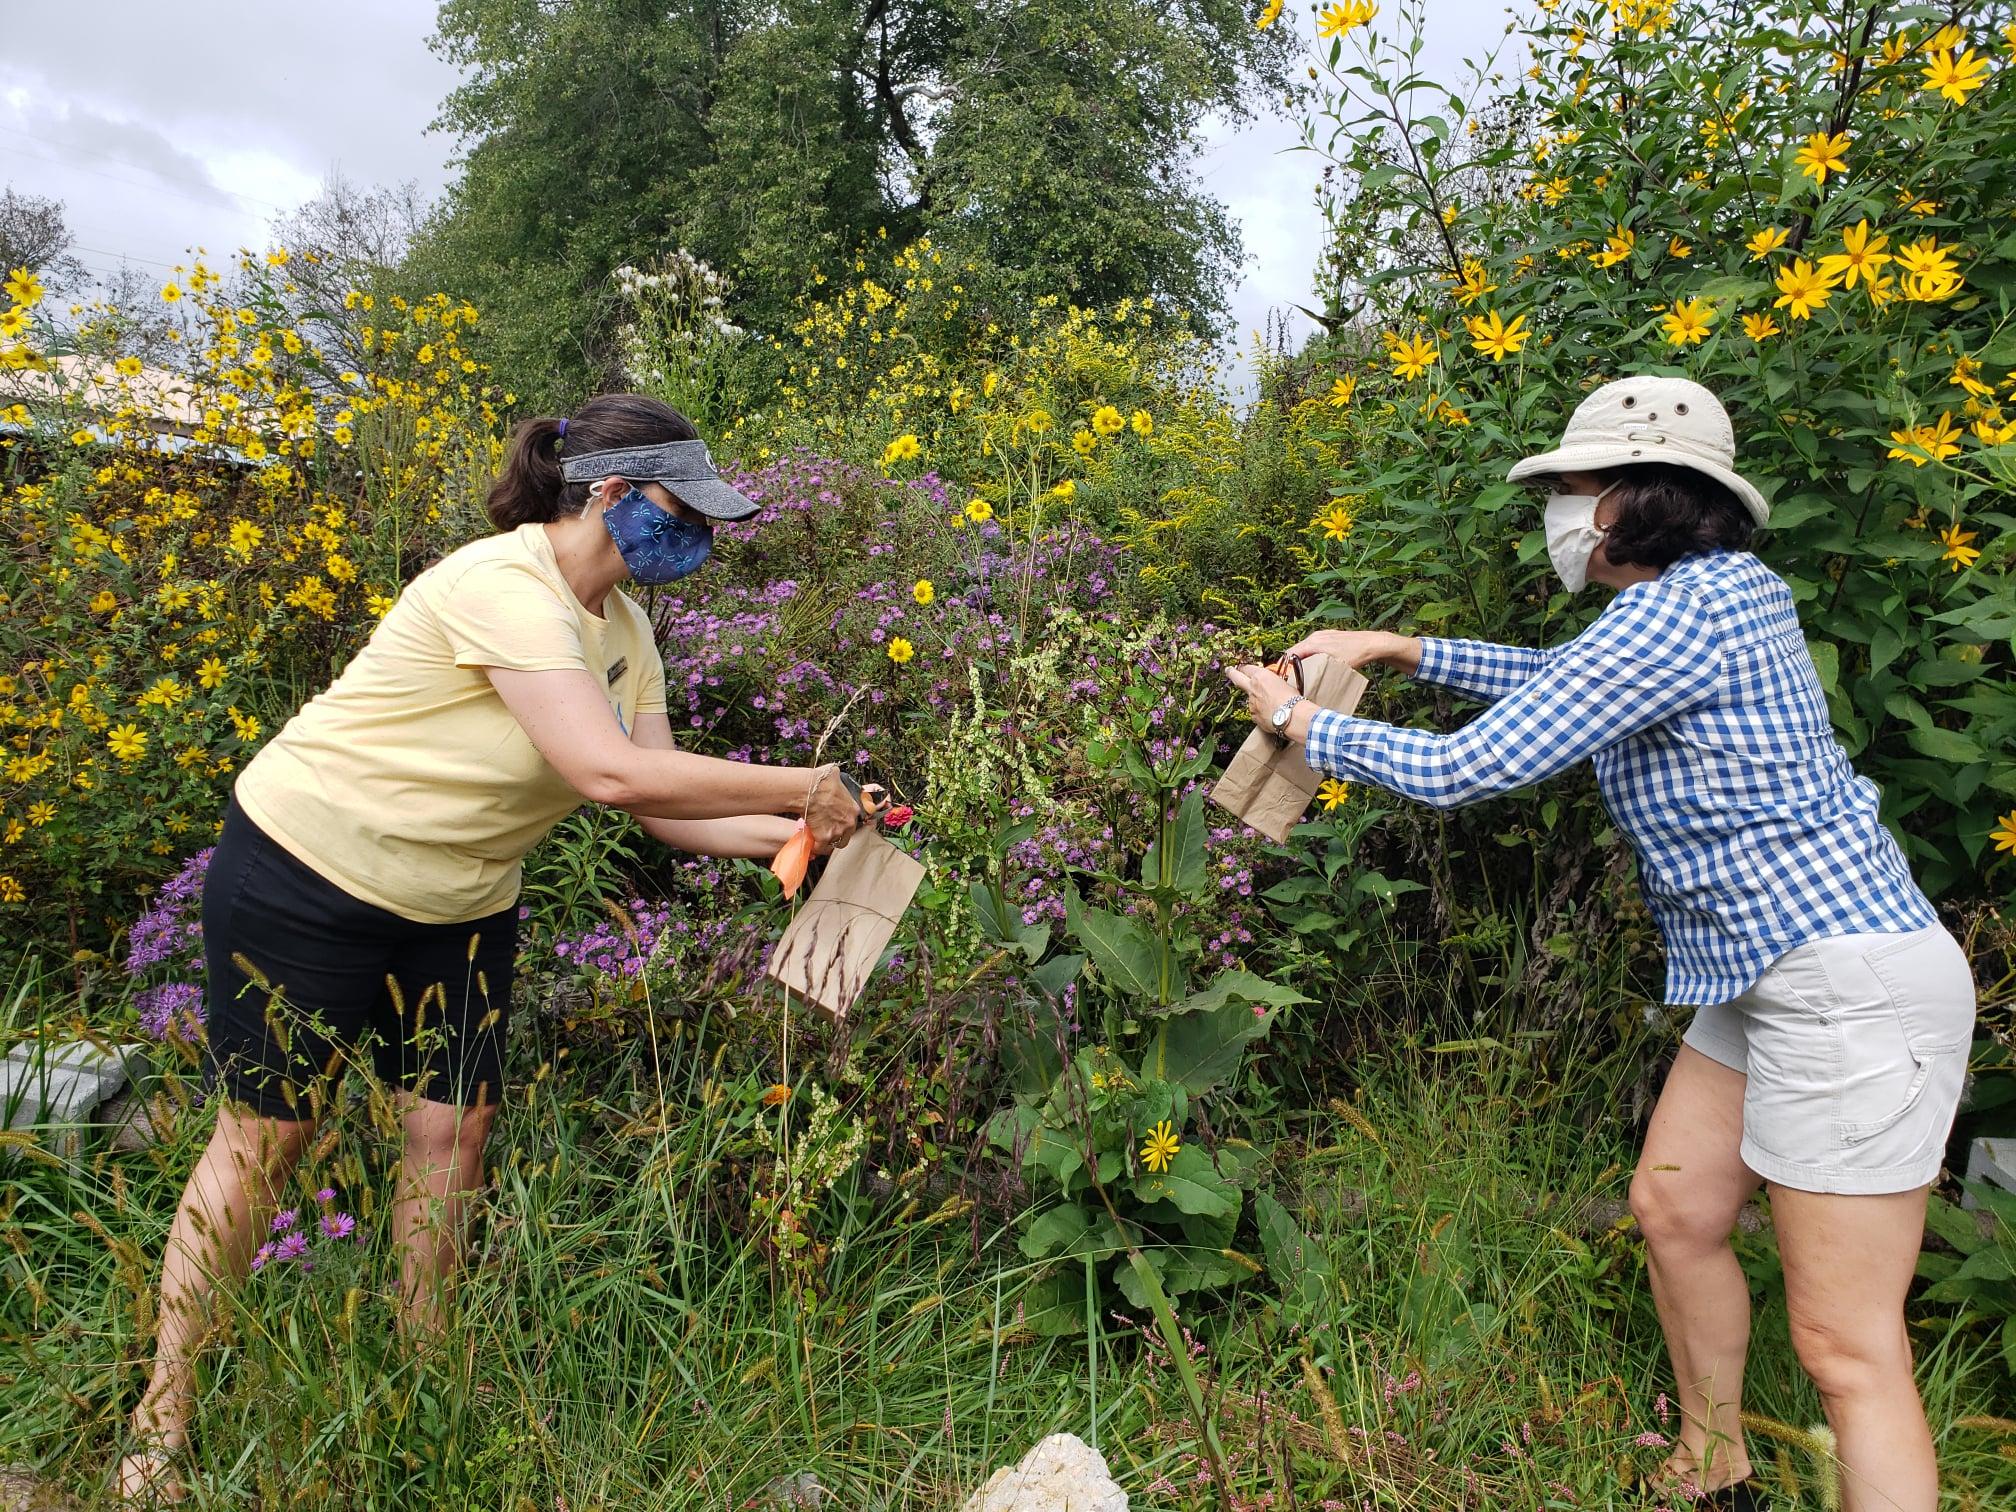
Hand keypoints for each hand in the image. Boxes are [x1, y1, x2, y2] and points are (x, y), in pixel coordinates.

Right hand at [804, 765, 861, 850]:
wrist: (809, 789)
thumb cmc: (821, 781)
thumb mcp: (835, 776)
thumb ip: (838, 780)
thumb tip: (833, 773)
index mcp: (854, 809)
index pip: (854, 821)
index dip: (844, 823)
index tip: (838, 823)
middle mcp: (849, 822)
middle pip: (847, 835)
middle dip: (838, 834)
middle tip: (827, 830)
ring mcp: (837, 831)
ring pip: (835, 843)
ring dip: (828, 842)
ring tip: (820, 838)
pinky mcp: (824, 837)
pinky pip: (821, 848)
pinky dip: (816, 846)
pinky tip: (812, 843)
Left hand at [1225, 663, 1312, 741]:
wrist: (1292, 716)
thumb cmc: (1292, 699)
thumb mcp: (1284, 683)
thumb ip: (1273, 683)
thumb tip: (1272, 686)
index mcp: (1261, 677)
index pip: (1248, 668)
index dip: (1245, 668)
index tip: (1242, 667)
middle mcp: (1252, 688)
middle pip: (1237, 677)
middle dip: (1232, 673)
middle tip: (1229, 670)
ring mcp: (1251, 702)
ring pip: (1250, 698)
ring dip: (1256, 699)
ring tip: (1272, 705)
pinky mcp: (1253, 715)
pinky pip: (1255, 711)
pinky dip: (1261, 712)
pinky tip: (1272, 714)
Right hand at [1283, 629, 1420, 674]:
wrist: (1372, 644)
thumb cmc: (1355, 656)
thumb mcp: (1334, 666)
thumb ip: (1316, 671)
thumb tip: (1305, 684)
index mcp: (1312, 642)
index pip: (1290, 653)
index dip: (1283, 666)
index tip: (1281, 678)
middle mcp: (1315, 636)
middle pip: (1296, 651)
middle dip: (1291, 664)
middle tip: (1290, 679)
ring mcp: (1323, 635)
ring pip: (1305, 649)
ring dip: (1301, 660)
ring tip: (1301, 673)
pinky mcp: (1330, 636)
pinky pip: (1314, 646)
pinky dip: (1311, 655)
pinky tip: (1316, 664)